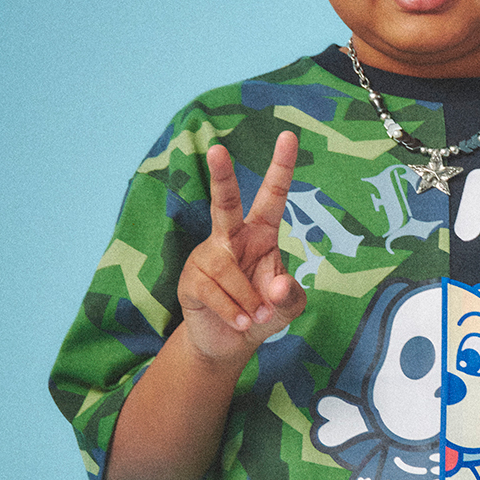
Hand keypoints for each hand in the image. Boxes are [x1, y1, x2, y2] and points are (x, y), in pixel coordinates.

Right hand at [178, 132, 305, 362]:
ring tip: (257, 317)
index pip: (272, 195)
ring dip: (248, 300)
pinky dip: (234, 311)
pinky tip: (242, 322)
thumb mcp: (289, 307)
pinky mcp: (189, 279)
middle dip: (221, 176)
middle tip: (217, 149)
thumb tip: (276, 284)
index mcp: (261, 233)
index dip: (281, 167)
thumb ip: (290, 296)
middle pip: (224, 202)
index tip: (289, 136)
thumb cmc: (264, 313)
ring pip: (227, 270)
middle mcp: (231, 237)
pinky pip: (213, 291)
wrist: (230, 343)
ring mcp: (207, 256)